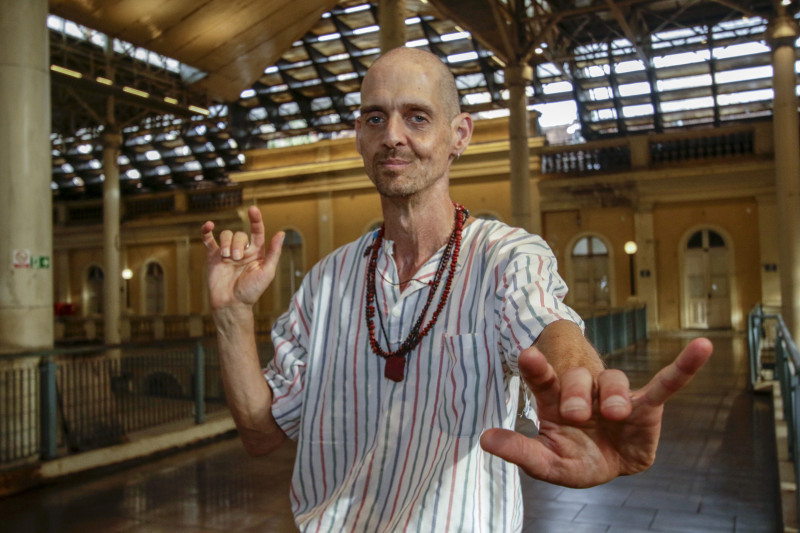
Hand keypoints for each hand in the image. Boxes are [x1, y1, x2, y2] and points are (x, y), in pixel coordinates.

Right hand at [201, 206, 283, 310]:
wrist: (231, 303)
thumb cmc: (252, 291)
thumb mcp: (267, 272)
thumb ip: (274, 252)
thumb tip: (281, 233)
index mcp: (257, 252)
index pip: (257, 231)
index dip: (256, 219)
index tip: (253, 209)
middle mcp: (242, 250)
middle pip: (239, 234)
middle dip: (237, 244)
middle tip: (236, 259)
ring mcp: (227, 252)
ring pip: (226, 235)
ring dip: (226, 244)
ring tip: (226, 259)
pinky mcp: (213, 256)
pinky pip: (208, 239)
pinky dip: (206, 231)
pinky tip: (208, 226)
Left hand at [480, 337, 712, 487]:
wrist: (604, 466)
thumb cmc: (570, 458)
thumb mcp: (545, 462)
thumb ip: (519, 451)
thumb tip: (484, 439)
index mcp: (554, 399)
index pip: (544, 379)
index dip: (538, 367)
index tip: (528, 355)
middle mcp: (584, 391)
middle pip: (580, 379)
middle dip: (577, 394)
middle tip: (574, 415)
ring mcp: (615, 397)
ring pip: (614, 381)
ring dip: (613, 396)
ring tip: (614, 414)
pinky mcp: (646, 407)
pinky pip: (667, 383)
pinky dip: (685, 367)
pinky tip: (704, 346)